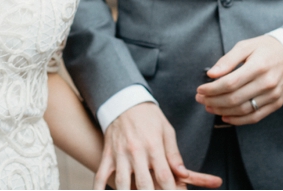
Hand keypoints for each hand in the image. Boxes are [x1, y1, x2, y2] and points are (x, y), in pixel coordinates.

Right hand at [95, 103, 220, 189]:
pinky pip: (100, 175)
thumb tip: (184, 174)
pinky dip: (98, 188)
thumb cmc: (149, 117)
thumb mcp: (166, 130)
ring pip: (122, 182)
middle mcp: (136, 152)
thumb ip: (174, 154)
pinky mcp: (108, 154)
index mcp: (153, 146)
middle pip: (144, 183)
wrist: (124, 100)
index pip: (164, 176)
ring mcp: (120, 154)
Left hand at [196, 35, 282, 125]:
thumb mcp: (245, 46)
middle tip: (200, 99)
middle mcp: (267, 83)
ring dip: (222, 111)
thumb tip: (211, 74)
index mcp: (258, 66)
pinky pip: (255, 117)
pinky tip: (225, 116)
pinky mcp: (277, 104)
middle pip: (234, 98)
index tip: (200, 89)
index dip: (212, 89)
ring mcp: (273, 96)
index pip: (230, 83)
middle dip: (213, 101)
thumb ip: (227, 60)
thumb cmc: (265, 48)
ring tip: (209, 107)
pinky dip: (238, 120)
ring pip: (243, 110)